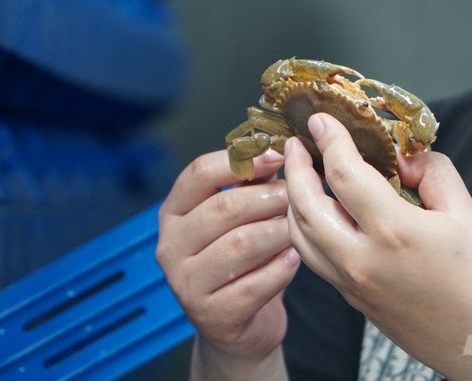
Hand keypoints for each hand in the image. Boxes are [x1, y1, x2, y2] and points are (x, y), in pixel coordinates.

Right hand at [156, 150, 298, 379]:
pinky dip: (280, 269)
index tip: (278, 156)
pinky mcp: (210, 315)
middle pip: (223, 207)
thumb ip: (254, 183)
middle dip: (269, 198)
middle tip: (300, 195)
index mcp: (174, 212)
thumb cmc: (244, 261)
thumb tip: (282, 147)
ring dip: (278, 232)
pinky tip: (295, 259)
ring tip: (300, 227)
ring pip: (240, 244)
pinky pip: (253, 285)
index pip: (199, 173)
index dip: (241, 160)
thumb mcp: (243, 216)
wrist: (241, 323)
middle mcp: (171, 246)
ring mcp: (186, 283)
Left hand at [283, 113, 471, 379]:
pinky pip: (312, 257)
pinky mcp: (351, 297)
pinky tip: (315, 214)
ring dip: (293, 200)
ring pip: (300, 234)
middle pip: (306, 204)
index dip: (329, 140)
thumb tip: (403, 158)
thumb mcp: (467, 214)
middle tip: (296, 144)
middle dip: (295, 167)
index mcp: (394, 231)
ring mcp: (351, 282)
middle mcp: (362, 258)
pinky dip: (304, 228)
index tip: (320, 120)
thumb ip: (433, 173)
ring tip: (299, 176)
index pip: (344, 173)